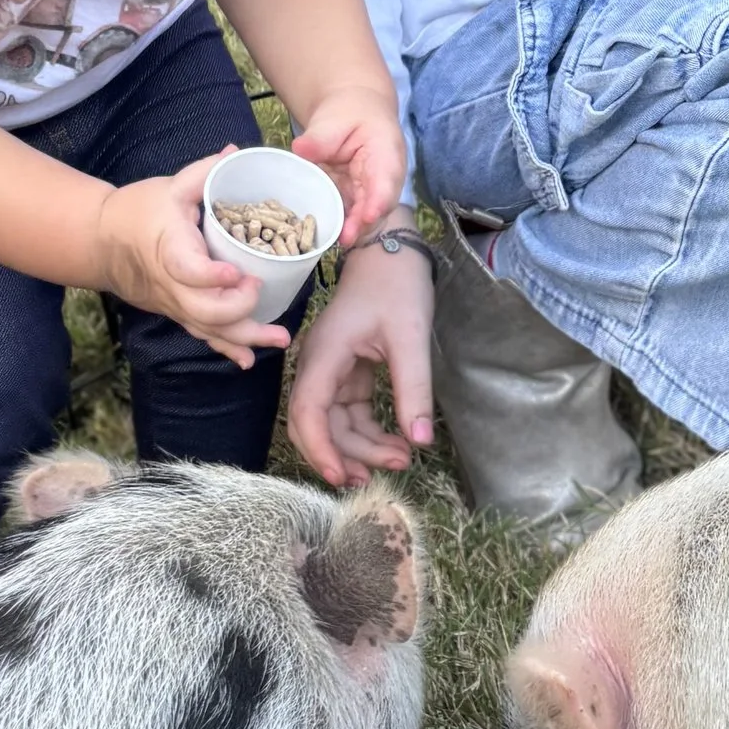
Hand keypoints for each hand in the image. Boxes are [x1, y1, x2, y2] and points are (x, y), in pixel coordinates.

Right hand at [91, 157, 285, 370]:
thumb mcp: (170, 185)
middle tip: (258, 289)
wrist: (103, 241)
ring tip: (279, 338)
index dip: (210, 275)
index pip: (187, 268)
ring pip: (207, 329)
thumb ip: (204, 171)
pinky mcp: (178, 312)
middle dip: (236, 308)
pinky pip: (202, 335)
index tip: (234, 272)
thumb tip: (236, 151)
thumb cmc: (139, 209)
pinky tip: (249, 360)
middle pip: (202, 309)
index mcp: (169, 247)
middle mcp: (171, 282)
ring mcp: (175, 302)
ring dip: (244, 337)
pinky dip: (226, 349)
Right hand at [287, 237, 434, 487]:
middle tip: (387, 472)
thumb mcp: (411, 337)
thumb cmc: (397, 285)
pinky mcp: (345, 372)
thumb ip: (414, 389)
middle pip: (317, 424)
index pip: (309, 411)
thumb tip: (420, 442)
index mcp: (325, 353)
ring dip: (361, 447)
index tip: (342, 477)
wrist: (390, 251)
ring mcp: (329, 369)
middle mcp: (318, 364)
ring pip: (333, 422)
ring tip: (401, 460)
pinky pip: (347, 412)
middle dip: (346, 455)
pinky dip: (368, 432)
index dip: (321, 449)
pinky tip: (395, 443)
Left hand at [290, 81, 408, 239]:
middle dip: (363, 224)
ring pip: (366, 216)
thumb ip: (320, 136)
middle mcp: (385, 177)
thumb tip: (301, 149)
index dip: (379, 200)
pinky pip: (351, 215)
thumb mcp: (334, 119)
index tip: (368, 215)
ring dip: (352, 229)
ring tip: (334, 242)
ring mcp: (372, 191)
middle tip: (345, 238)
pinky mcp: (357, 199)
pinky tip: (325, 234)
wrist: (355, 113)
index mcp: (386, 153)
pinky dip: (341, 225)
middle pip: (379, 205)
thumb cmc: (349, 113)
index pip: (386, 180)